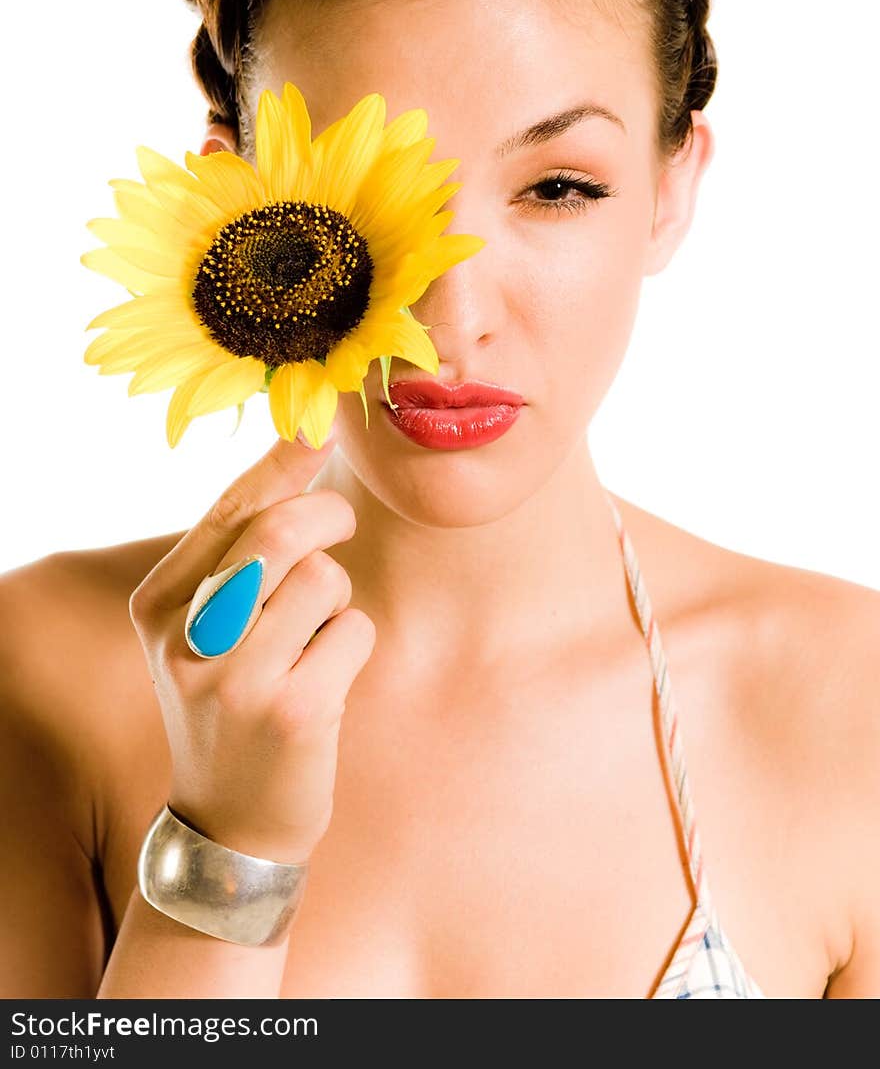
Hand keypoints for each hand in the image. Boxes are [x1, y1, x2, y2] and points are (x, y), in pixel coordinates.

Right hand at [129, 430, 375, 864]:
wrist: (231, 822)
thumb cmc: (233, 699)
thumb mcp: (204, 630)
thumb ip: (237, 553)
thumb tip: (300, 449)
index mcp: (157, 605)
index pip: (226, 509)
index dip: (281, 461)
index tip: (320, 427)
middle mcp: (187, 638)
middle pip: (279, 531)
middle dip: (328, 515)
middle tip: (341, 526)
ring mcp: (237, 679)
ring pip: (325, 578)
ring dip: (339, 597)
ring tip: (317, 634)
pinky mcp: (292, 712)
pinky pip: (354, 630)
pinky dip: (354, 641)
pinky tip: (328, 678)